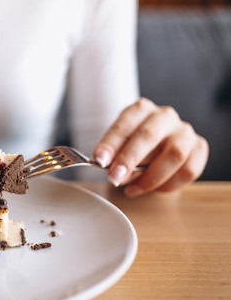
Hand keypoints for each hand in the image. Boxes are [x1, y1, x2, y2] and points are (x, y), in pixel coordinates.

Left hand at [93, 98, 208, 197]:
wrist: (158, 150)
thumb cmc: (134, 147)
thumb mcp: (118, 149)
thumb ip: (114, 157)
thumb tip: (111, 171)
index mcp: (140, 110)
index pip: (124, 125)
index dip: (111, 144)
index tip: (100, 160)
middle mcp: (164, 116)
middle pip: (149, 135)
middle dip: (130, 159)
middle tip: (115, 178)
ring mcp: (184, 131)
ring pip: (174, 154)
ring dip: (151, 177)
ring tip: (133, 189)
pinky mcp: (199, 148)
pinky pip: (189, 169)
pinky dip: (169, 184)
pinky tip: (155, 188)